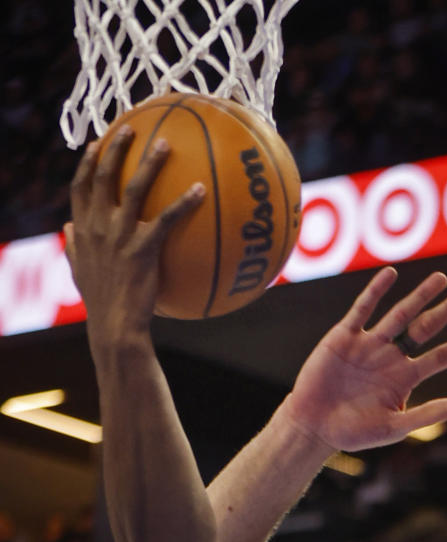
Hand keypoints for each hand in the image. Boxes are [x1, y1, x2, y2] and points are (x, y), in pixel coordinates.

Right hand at [66, 129, 203, 353]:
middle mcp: (97, 227)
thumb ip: (73, 248)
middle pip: (104, 177)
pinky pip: (165, 219)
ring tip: (165, 144)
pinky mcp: (141, 249)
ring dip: (149, 163)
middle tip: (131, 129)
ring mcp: (118, 237)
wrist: (114, 327)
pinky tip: (199, 190)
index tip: (94, 145)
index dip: (86, 164)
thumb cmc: (102, 304)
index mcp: (82, 231)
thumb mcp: (79, 272)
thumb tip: (67, 230)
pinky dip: (183, 202)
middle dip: (115, 148)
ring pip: (133, 188)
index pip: (79, 188)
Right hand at [283, 269, 446, 452]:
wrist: (314, 426)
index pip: (441, 357)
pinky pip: (363, 310)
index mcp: (406, 378)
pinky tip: (391, 274)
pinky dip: (376, 292)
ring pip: (400, 315)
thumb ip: (425, 415)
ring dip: (420, 296)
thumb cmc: (354, 432)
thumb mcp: (393, 426)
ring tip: (441, 278)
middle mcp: (391, 357)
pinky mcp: (344, 336)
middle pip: (425, 329)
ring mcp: (369, 344)